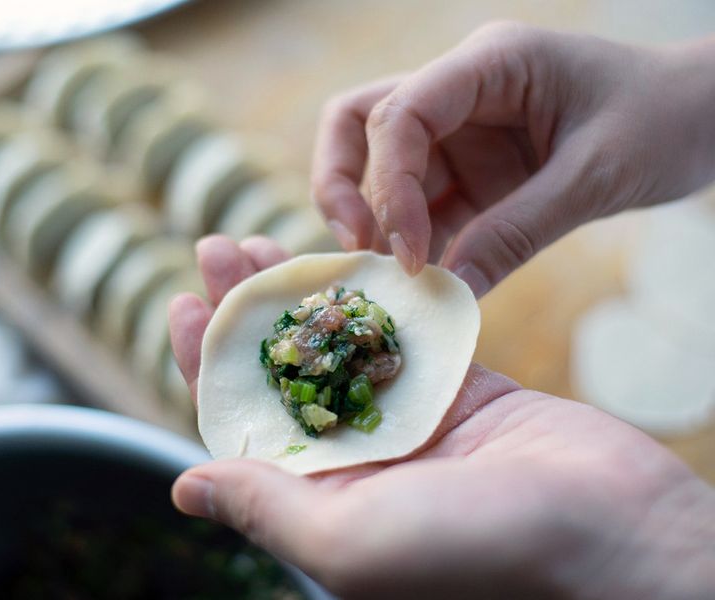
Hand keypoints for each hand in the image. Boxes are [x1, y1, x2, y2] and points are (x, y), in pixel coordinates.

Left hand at [169, 235, 714, 598]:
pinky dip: (368, 296)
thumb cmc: (476, 550)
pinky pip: (400, 334)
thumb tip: (184, 485)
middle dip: (247, 310)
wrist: (607, 530)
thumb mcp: (348, 540)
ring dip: (298, 293)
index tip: (183, 304)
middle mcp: (359, 457)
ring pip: (336, 342)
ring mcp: (408, 419)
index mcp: (323, 496)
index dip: (206, 360)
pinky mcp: (455, 389)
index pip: (243, 420)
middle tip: (217, 248)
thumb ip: (266, 507)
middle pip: (285, 370)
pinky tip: (338, 256)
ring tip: (259, 242)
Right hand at [312, 22, 714, 294]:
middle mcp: (460, 94)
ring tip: (393, 282)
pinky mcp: (473, 175)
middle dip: (342, 186)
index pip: (400, 112)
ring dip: (378, 225)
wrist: (702, 120)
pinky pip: (425, 209)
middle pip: (359, 123)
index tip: (409, 254)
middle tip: (357, 249)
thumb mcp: (596, 175)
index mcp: (489, 66)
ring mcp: (462, 136)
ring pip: (382, 171)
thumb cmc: (663, 121)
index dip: (386, 184)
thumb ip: (518, 230)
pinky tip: (427, 284)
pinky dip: (418, 246)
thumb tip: (451, 293)